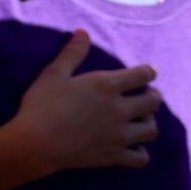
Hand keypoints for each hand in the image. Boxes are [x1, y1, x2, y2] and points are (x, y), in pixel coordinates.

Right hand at [12, 30, 159, 171]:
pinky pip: (141, 158)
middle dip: (153, 96)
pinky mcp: (115, 156)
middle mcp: (120, 109)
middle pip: (153, 102)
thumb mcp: (54, 73)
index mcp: (106, 85)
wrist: (37, 142)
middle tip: (147, 95)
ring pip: (152, 130)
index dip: (149, 72)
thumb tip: (84, 32)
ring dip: (149, 123)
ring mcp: (120, 135)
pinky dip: (141, 152)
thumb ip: (72, 53)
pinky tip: (133, 147)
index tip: (150, 72)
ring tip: (140, 120)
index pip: (141, 75)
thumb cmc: (42, 104)